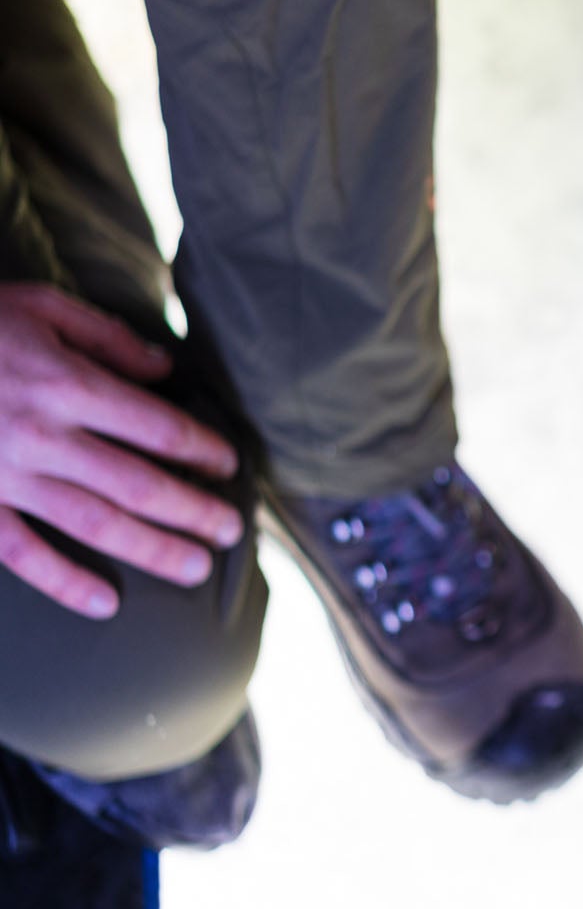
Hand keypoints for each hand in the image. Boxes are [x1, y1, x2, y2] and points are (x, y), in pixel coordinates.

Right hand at [0, 284, 242, 616]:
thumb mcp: (40, 306)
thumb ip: (108, 339)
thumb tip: (166, 371)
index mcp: (65, 383)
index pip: (157, 428)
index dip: (202, 450)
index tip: (230, 467)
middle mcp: (41, 435)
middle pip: (138, 484)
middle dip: (193, 510)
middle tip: (233, 532)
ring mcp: (5, 475)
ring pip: (92, 523)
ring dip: (150, 549)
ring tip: (196, 568)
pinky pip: (21, 552)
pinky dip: (63, 581)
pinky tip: (104, 602)